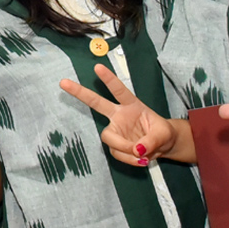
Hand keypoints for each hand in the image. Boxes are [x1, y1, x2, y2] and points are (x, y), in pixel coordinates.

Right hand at [59, 63, 175, 165]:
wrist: (164, 146)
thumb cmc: (163, 133)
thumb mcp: (164, 134)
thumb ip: (151, 140)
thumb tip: (136, 150)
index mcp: (131, 105)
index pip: (119, 91)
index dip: (109, 79)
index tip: (97, 67)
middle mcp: (118, 115)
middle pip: (96, 103)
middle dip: (80, 92)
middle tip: (63, 82)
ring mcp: (115, 130)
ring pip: (109, 138)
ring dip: (124, 148)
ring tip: (142, 156)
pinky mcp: (116, 145)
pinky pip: (117, 153)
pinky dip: (129, 159)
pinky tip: (141, 160)